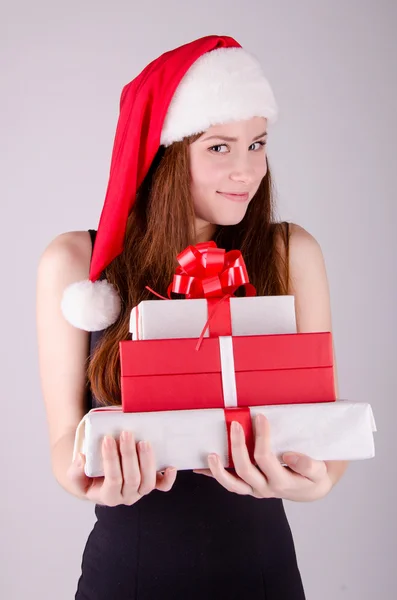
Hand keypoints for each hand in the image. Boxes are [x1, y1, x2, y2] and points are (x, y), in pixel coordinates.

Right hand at [67, 431, 176, 506]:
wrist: (99, 481)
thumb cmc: (88, 476)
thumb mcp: (75, 477)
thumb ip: (75, 471)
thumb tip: (82, 459)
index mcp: (108, 497)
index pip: (112, 479)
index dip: (111, 460)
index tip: (107, 439)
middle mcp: (127, 496)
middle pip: (132, 478)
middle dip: (129, 455)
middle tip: (126, 434)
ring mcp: (140, 491)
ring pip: (148, 481)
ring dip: (147, 461)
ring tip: (144, 442)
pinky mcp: (151, 484)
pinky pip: (163, 486)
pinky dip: (169, 478)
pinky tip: (171, 466)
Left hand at [193, 414, 332, 501]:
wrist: (310, 488)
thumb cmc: (314, 476)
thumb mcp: (320, 472)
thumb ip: (309, 465)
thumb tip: (289, 456)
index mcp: (282, 483)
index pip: (266, 459)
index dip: (262, 438)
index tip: (261, 417)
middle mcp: (265, 488)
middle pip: (245, 469)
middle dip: (237, 446)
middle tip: (235, 424)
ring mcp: (254, 489)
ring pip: (232, 484)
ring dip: (218, 470)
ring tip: (211, 453)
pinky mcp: (247, 487)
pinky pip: (228, 483)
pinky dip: (214, 475)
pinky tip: (200, 467)